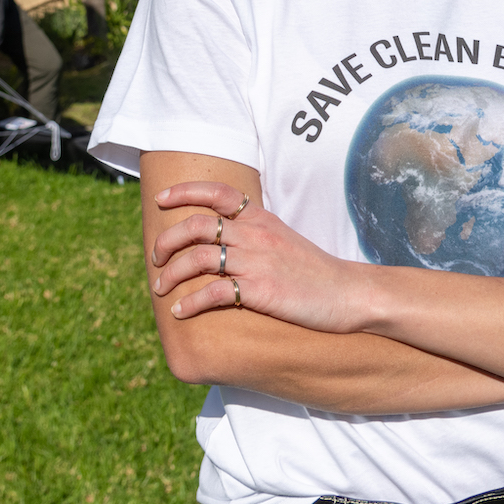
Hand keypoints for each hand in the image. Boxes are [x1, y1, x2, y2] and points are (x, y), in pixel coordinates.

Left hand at [152, 182, 362, 332]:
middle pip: (196, 225)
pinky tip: (180, 312)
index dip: (184, 191)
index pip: (218, 192)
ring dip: (171, 274)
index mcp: (260, 219)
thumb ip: (253, 234)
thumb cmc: (314, 272)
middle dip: (166, 240)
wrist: (348, 293)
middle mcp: (255, 235)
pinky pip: (214, 293)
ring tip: (161, 289)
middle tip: (156, 258)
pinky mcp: (261, 290)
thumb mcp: (283, 239)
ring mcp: (257, 262)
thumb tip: (220, 241)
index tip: (161, 198)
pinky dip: (190, 302)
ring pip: (198, 257)